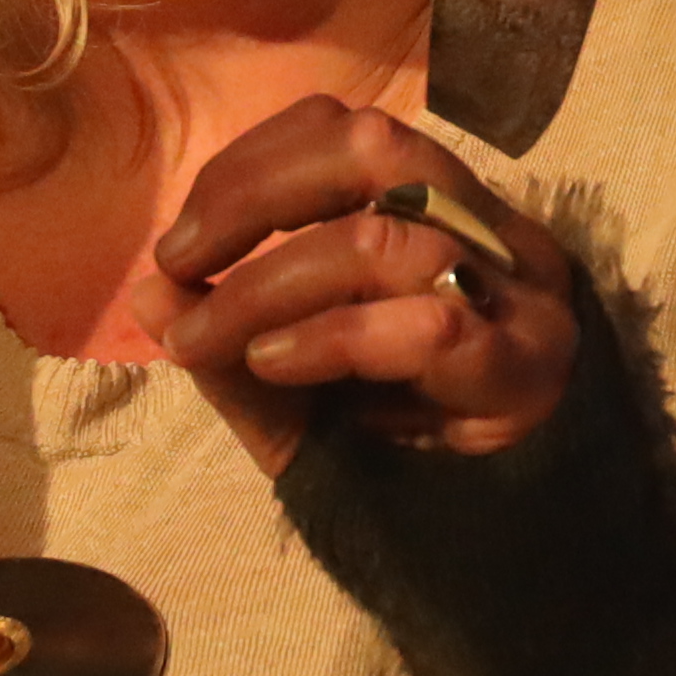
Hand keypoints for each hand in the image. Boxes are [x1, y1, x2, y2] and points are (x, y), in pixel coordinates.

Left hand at [146, 98, 581, 469]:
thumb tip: (149, 292)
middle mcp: (491, 230)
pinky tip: (275, 365)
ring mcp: (518, 295)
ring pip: (382, 240)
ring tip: (205, 341)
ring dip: (265, 286)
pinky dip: (331, 337)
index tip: (183, 240)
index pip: (348, 128)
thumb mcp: (291, 395)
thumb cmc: (397, 454)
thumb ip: (227, 342)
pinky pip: (424, 325)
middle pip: (372, 145)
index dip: (252, 163)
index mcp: (442, 210)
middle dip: (253, 194)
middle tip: (181, 260)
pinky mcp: (526, 368)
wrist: (498, 547)